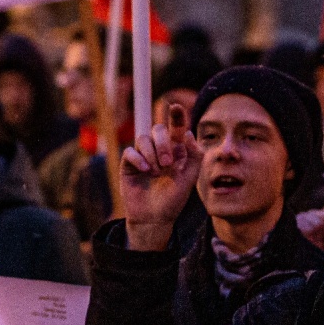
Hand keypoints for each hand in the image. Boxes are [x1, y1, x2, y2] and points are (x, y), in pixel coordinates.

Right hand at [120, 104, 202, 250]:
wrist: (155, 218)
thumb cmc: (173, 199)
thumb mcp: (190, 178)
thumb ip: (194, 156)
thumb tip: (188, 133)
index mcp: (175, 151)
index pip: (176, 128)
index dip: (176, 116)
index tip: (176, 107)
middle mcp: (159, 150)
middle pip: (158, 130)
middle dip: (163, 143)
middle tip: (167, 163)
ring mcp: (143, 156)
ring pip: (143, 138)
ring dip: (151, 153)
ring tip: (156, 172)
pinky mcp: (129, 164)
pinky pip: (130, 151)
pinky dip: (138, 159)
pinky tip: (145, 171)